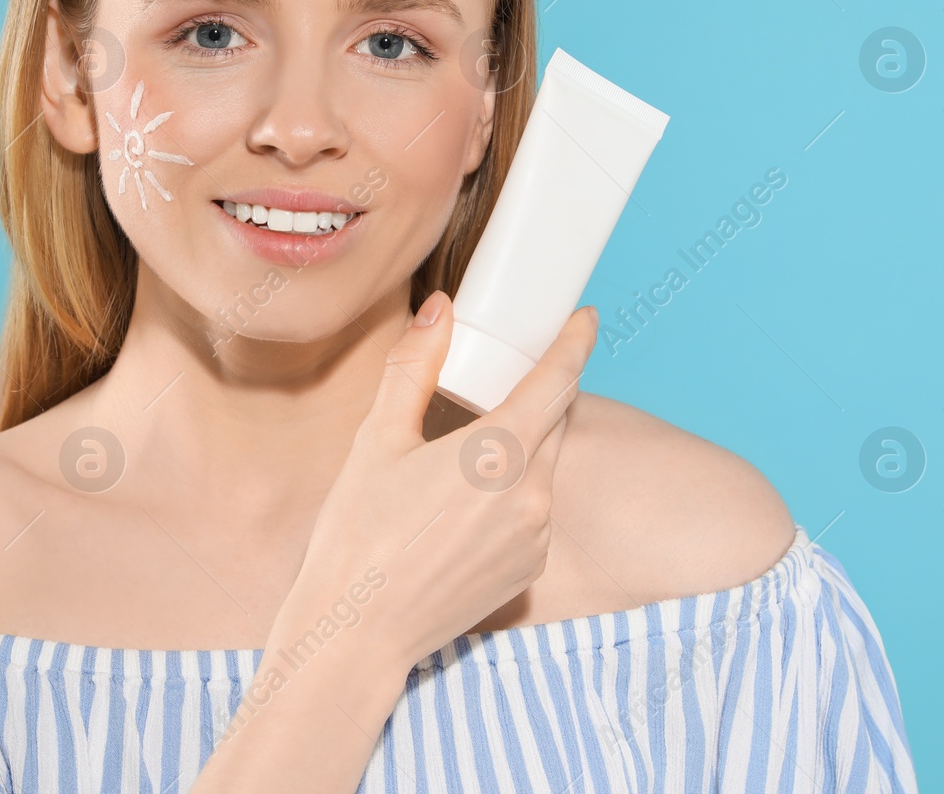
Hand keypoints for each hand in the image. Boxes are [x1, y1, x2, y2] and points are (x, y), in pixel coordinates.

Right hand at [271, 291, 599, 676]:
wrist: (359, 632)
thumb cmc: (359, 534)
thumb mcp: (377, 440)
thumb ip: (413, 368)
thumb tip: (439, 311)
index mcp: (499, 455)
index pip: (557, 381)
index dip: (575, 343)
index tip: (585, 317)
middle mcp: (533, 496)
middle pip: (554, 423)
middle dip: (540, 393)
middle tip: (511, 372)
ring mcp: (536, 537)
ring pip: (543, 469)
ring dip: (523, 446)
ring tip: (474, 446)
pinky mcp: (530, 569)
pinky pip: (534, 511)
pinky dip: (514, 492)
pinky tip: (467, 503)